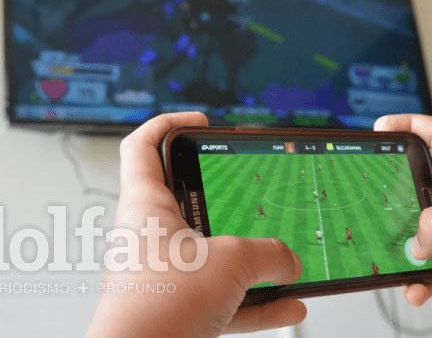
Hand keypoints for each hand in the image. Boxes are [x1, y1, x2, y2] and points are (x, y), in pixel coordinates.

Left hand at [86, 113, 305, 337]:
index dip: (170, 124)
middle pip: (185, 200)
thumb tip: (288, 261)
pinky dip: (254, 302)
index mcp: (146, 206)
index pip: (143, 146)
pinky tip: (288, 305)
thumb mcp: (231, 263)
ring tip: (284, 262)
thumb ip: (269, 255)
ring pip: (211, 256)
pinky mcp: (177, 310)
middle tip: (245, 190)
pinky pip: (222, 299)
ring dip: (249, 260)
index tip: (201, 121)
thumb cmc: (158, 308)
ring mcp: (164, 276)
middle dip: (221, 197)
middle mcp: (150, 237)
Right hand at [374, 114, 431, 314]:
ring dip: (401, 250)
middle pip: (413, 190)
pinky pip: (429, 275)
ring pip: (417, 238)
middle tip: (371, 204)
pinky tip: (415, 288)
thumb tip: (414, 245)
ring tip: (391, 256)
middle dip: (390, 197)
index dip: (407, 126)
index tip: (381, 127)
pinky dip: (417, 284)